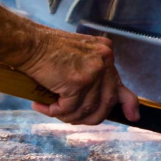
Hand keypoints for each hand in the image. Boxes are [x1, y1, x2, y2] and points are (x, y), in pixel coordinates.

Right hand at [19, 29, 139, 124]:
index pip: (120, 84)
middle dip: (88, 117)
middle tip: (68, 118)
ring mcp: (93, 71)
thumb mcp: (76, 57)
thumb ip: (90, 74)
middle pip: (105, 103)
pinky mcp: (78, 81)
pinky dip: (53, 112)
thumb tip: (96, 99)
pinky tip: (41, 105)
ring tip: (49, 109)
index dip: (129, 104)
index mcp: (105, 53)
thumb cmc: (44, 49)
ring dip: (66, 115)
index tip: (133, 117)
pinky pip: (68, 108)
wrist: (27, 42)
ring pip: (85, 109)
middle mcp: (104, 60)